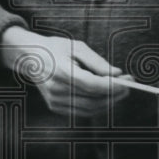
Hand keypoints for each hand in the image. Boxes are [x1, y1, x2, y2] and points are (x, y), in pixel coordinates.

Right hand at [0, 26, 128, 116]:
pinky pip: (82, 111)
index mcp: (61, 71)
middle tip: (129, 84)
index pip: (92, 85)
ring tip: (121, 89)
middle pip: (93, 99)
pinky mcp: (55, 106)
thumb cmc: (55, 48)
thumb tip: (117, 74)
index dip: (112, 86)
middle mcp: (56, 89)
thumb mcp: (76, 46)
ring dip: (109, 101)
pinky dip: (98, 106)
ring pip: (90, 109)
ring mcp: (54, 100)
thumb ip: (97, 61)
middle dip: (115, 94)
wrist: (29, 57)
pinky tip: (106, 95)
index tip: (128, 81)